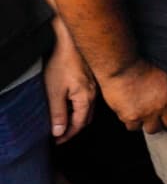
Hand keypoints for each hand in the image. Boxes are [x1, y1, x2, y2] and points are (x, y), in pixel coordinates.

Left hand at [44, 18, 95, 143]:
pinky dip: (80, 107)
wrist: (73, 42)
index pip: (78, 124)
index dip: (67, 135)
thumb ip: (58, 113)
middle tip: (60, 134)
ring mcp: (95, 86)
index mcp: (86, 99)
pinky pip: (89, 100)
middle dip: (73, 129)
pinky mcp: (92, 80)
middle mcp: (94, 95)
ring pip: (88, 109)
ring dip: (77, 118)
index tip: (57, 141)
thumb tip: (59, 132)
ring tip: (64, 121)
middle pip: (86, 119)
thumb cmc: (63, 63)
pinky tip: (71, 104)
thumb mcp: (55, 91)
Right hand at [101, 59, 166, 134]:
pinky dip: (132, 123)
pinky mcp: (132, 117)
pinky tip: (130, 114)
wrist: (122, 68)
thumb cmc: (140, 67)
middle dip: (165, 123)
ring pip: (152, 129)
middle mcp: (162, 106)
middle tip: (160, 119)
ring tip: (143, 116)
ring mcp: (147, 113)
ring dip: (148, 124)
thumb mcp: (162, 77)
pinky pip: (134, 128)